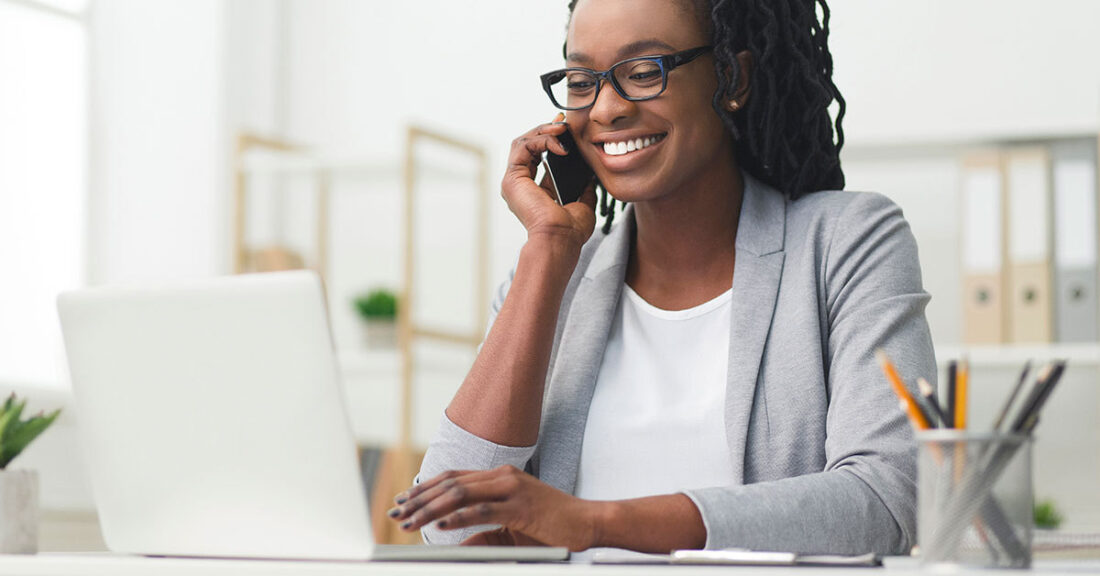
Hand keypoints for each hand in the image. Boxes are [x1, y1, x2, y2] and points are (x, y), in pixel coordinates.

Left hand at [389, 465, 602, 551]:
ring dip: (431, 508)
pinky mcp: (521, 506)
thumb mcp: (510, 526)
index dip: (425, 487)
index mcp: (499, 476)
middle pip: (451, 483)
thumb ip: (483, 531)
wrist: (587, 522)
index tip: (404, 500)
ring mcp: (512, 488)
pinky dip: (459, 517)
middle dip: (420, 499)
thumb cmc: (551, 526)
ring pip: (461, 494)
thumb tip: (454, 542)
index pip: (453, 477)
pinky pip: (483, 510)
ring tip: (411, 521)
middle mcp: (502, 476)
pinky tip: (441, 525)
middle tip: (397, 512)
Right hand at [502, 116, 597, 249]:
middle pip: (528, 145)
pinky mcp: (512, 179)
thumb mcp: (583, 203)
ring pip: (522, 142)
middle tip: (563, 123)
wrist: (561, 239)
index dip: (551, 139)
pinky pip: (522, 147)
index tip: (567, 130)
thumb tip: (591, 176)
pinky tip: (559, 143)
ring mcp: (513, 181)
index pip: (538, 155)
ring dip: (543, 131)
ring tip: (562, 129)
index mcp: (533, 190)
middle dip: (546, 130)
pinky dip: (540, 139)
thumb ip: (584, 188)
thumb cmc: (570, 230)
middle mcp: (520, 185)